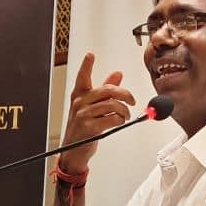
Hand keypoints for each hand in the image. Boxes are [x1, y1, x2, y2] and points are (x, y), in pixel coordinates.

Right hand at [59, 53, 135, 174]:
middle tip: (132, 100)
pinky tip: (118, 122)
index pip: (82, 77)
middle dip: (124, 94)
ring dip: (124, 111)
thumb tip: (117, 74)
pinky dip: (120, 120)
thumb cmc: (83, 127)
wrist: (74, 150)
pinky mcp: (89, 127)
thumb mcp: (91, 107)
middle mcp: (80, 102)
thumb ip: (104, 90)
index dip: (86, 65)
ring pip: (113, 105)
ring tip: (125, 115)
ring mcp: (83, 115)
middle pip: (107, 90)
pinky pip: (112, 118)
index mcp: (79, 95)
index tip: (90, 55)